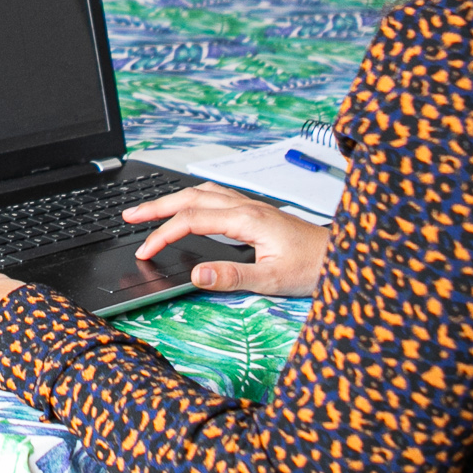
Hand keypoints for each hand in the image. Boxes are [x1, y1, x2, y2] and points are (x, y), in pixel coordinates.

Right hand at [125, 182, 328, 297]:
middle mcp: (247, 207)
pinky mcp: (258, 213)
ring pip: (203, 193)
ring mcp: (253, 207)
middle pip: (191, 197)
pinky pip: (217, 196)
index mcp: (247, 219)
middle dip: (156, 205)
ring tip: (151, 209)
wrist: (343, 257)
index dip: (163, 233)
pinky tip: (191, 207)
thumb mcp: (271, 279)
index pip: (192, 219)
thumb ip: (232, 276)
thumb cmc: (314, 267)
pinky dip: (194, 199)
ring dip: (173, 199)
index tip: (145, 250)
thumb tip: (195, 274)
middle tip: (128, 215)